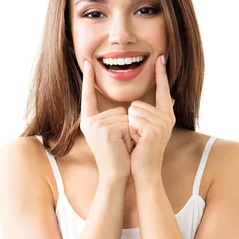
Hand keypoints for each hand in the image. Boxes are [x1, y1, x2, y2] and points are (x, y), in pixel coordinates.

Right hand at [80, 59, 132, 182]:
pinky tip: (122, 147)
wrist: (115, 175)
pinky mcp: (105, 130)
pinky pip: (127, 124)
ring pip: (125, 116)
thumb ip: (121, 118)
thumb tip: (150, 102)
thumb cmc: (119, 155)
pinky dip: (130, 135)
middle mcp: (89, 122)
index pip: (88, 96)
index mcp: (89, 121)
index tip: (88, 62)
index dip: (88, 79)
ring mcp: (96, 126)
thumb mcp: (117, 133)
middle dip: (126, 126)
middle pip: (119, 109)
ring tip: (121, 146)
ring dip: (130, 132)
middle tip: (120, 143)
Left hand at [128, 54, 175, 181]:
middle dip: (131, 120)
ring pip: (133, 111)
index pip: (163, 91)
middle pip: (137, 103)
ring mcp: (162, 124)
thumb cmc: (141, 152)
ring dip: (129, 127)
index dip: (161, 74)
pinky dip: (130, 131)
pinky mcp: (154, 130)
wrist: (144, 172)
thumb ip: (153, 114)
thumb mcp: (147, 130)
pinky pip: (132, 119)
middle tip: (138, 138)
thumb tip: (172, 98)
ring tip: (137, 141)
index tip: (161, 57)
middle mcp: (167, 118)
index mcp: (167, 116)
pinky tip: (137, 143)